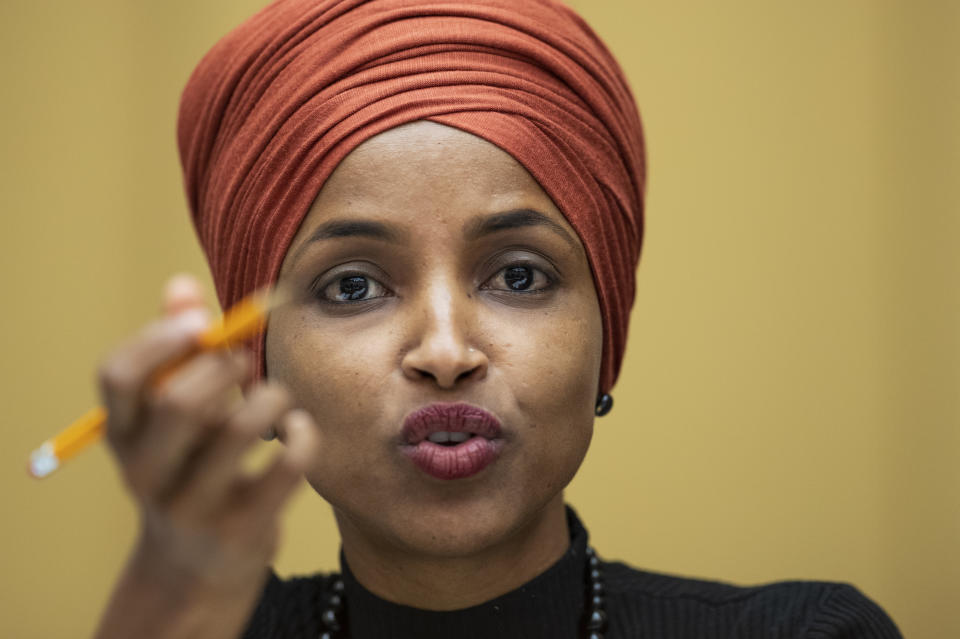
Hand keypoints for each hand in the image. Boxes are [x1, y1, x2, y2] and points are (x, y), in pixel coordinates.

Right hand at [93, 274, 319, 638]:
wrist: (197, 567)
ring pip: (239, 429)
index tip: (202, 319)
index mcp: (121, 435)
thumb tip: (182, 284)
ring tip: (275, 397)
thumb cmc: (190, 467)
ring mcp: (193, 505)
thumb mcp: (171, 418)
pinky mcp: (243, 527)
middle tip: (244, 362)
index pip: (118, 376)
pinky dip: (305, 434)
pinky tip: (301, 430)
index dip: (160, 338)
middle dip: (224, 366)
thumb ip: (177, 352)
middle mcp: (146, 473)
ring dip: (271, 396)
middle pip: (179, 401)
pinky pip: (288, 465)